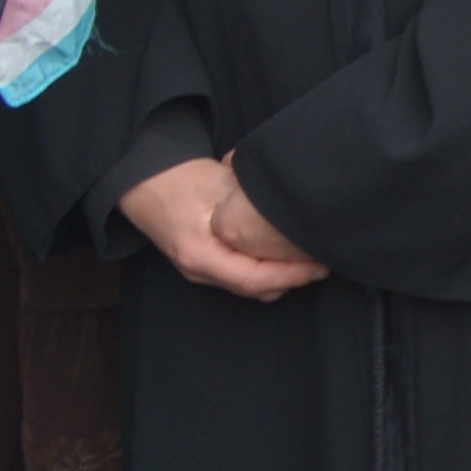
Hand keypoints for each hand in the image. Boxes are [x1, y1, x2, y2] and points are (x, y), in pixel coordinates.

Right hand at [121, 158, 322, 302]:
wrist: (146, 183)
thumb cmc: (181, 181)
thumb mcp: (220, 186)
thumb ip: (252, 204)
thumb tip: (291, 211)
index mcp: (200, 256)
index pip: (253, 279)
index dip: (291, 276)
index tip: (320, 266)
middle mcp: (200, 271)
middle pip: (255, 289)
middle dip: (293, 279)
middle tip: (325, 260)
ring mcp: (201, 271)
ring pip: (251, 286)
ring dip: (282, 276)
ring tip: (311, 257)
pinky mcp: (207, 264)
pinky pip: (243, 276)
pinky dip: (268, 270)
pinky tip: (288, 254)